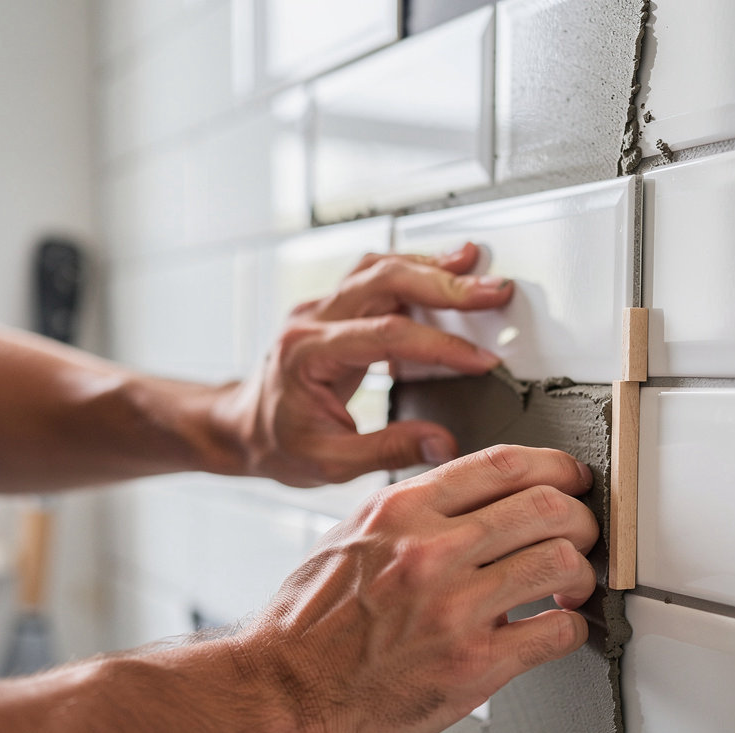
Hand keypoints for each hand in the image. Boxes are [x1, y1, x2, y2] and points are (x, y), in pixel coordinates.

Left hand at [217, 243, 512, 486]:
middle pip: (383, 280)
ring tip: (474, 267)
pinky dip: (413, 273)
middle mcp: (311, 321)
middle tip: (491, 291)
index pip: (384, 335)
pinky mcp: (332, 310)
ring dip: (430, 268)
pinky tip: (442, 276)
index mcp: (306, 355)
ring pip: (379, 268)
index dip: (439, 345)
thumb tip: (443, 443)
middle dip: (444, 284)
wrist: (243, 429)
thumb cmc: (277, 445)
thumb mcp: (330, 463)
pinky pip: (375, 277)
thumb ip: (389, 450)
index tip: (479, 359)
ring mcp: (320, 310)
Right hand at [240, 445, 598, 732]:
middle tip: (583, 534)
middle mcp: (431, 550)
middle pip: (547, 506)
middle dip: (582, 518)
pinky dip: (570, 628)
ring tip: (572, 585)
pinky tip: (555, 628)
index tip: (571, 480)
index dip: (556, 467)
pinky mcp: (472, 665)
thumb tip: (472, 502)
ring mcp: (455, 607)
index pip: (504, 464)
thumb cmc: (309, 623)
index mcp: (402, 510)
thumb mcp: (351, 537)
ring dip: (583, 572)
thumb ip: (412, 513)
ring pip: (562, 561)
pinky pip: (556, 632)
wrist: (285, 691)